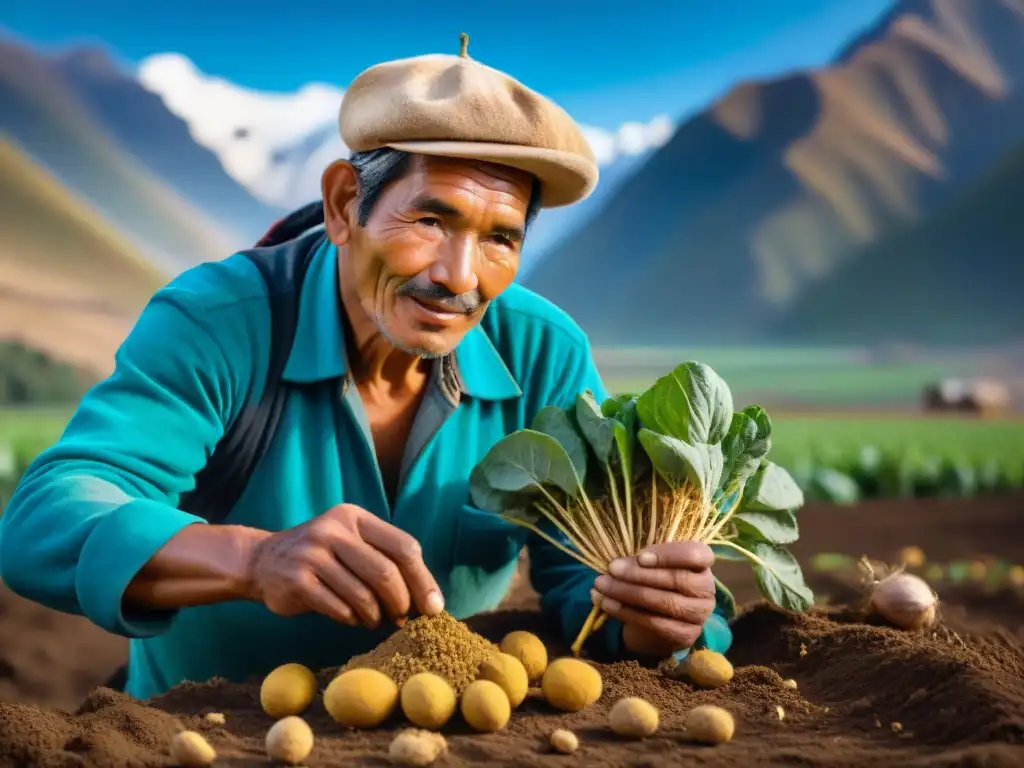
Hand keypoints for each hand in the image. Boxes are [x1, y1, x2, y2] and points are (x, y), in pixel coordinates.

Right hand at [243, 503, 443, 628]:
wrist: (262, 561)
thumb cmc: (321, 558)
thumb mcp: (351, 544)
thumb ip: (384, 561)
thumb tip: (427, 599)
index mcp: (355, 518)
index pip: (404, 547)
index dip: (423, 580)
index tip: (433, 607)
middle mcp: (334, 530)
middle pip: (386, 572)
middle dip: (401, 602)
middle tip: (402, 619)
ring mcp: (313, 553)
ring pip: (363, 595)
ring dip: (375, 616)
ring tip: (374, 620)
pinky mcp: (297, 580)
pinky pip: (339, 608)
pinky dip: (351, 619)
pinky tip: (351, 618)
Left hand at [591, 541, 715, 656]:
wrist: (658, 614)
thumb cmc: (656, 577)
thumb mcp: (653, 563)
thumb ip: (642, 559)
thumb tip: (617, 565)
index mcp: (703, 564)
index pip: (696, 555)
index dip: (669, 555)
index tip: (641, 557)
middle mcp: (706, 590)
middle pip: (676, 579)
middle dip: (639, 574)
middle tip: (611, 568)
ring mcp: (699, 614)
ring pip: (665, 602)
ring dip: (628, 593)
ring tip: (602, 586)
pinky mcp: (686, 634)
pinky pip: (655, 623)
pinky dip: (627, 612)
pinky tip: (607, 603)